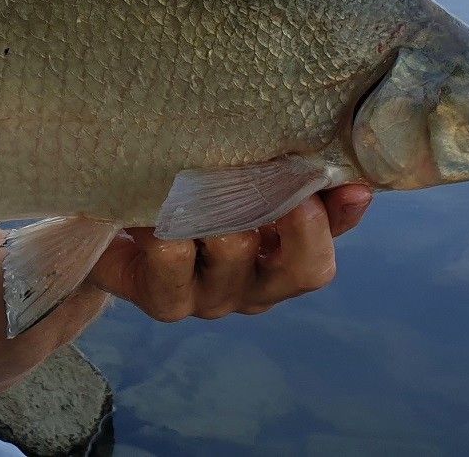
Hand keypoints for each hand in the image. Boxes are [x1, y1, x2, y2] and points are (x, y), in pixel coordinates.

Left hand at [84, 184, 372, 321]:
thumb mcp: (246, 191)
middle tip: (275, 171)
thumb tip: (356, 179)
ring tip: (201, 168)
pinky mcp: (163, 299)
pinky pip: (173, 253)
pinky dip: (166, 219)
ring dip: (224, 202)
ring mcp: (208, 301)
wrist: (112, 228)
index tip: (343, 182)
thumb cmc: (189, 202)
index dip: (337, 221)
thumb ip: (301, 188)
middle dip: (296, 216)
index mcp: (280, 269)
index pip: (325, 257)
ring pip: (236, 248)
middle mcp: (252, 293)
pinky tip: (152, 196)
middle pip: (302, 270)